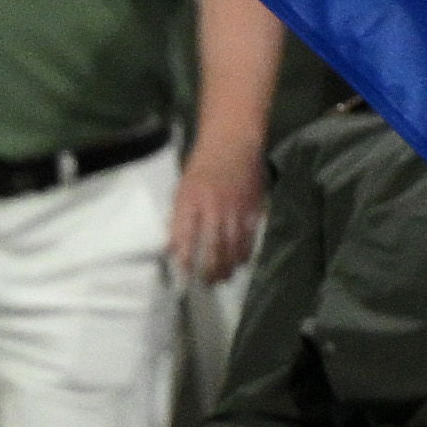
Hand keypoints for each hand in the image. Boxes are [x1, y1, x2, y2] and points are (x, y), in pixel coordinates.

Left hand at [167, 142, 264, 286]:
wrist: (232, 142)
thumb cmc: (201, 166)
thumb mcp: (182, 189)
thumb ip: (179, 217)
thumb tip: (173, 247)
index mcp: (190, 201)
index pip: (185, 238)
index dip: (184, 261)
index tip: (183, 279)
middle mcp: (213, 207)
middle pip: (213, 248)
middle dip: (210, 271)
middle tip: (207, 284)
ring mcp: (235, 209)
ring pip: (233, 247)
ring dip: (228, 266)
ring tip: (223, 278)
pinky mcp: (252, 208)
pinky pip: (250, 236)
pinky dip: (245, 252)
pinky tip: (241, 261)